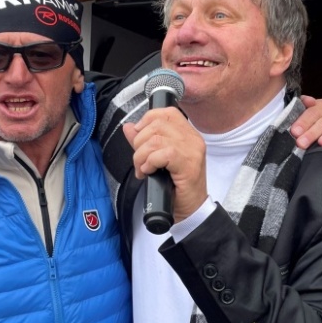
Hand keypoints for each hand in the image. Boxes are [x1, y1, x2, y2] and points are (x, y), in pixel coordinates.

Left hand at [123, 107, 206, 223]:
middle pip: (157, 124)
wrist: (190, 209)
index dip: (147, 120)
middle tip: (140, 160)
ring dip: (141, 155)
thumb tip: (129, 126)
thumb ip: (144, 141)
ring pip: (156, 139)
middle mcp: (193, 139)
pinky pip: (163, 154)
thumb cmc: (175, 187)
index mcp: (187, 134)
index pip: (167, 113)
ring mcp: (193, 151)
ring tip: (143, 168)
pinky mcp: (189, 164)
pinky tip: (149, 172)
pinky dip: (150, 162)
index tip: (139, 139)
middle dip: (140, 142)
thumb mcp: (157, 160)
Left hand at [291, 96, 321, 149]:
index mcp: (321, 106)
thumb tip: (306, 100)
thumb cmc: (309, 122)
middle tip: (301, 143)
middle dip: (311, 133)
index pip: (312, 112)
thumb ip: (301, 107)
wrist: (320, 127)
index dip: (303, 122)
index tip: (295, 131)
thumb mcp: (303, 112)